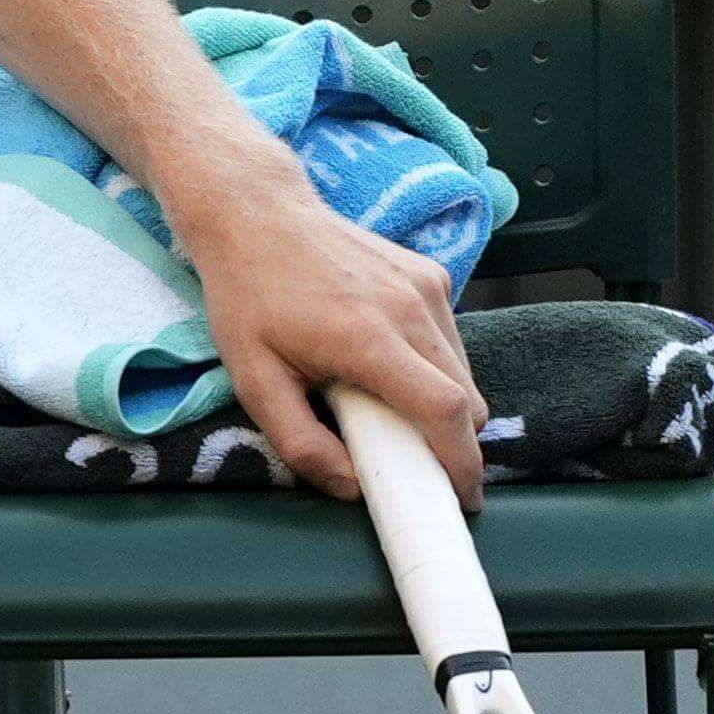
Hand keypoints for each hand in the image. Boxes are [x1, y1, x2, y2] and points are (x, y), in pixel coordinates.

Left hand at [164, 141, 487, 504]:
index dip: (462, 463)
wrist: (256, 214)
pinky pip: (450, 338)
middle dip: (454, 444)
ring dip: (444, 404)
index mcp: (368, 339)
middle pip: (465, 398)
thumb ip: (300, 442)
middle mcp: (410, 309)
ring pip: (463, 370)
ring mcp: (426, 286)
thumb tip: (351, 487)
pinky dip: (435, 365)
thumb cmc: (248, 296)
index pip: (445, 412)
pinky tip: (390, 363)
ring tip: (397, 412)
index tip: (461, 498)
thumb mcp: (253, 380)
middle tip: (422, 465)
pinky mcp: (431, 273)